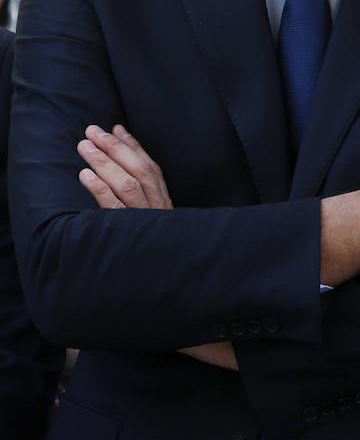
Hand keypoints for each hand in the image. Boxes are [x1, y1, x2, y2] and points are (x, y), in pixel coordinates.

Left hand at [77, 125, 237, 368]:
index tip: (117, 128)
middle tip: (91, 130)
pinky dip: (100, 189)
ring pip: (128, 185)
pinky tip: (85, 175)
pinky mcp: (138, 242)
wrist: (196, 311)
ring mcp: (151, 227)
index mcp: (169, 212)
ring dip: (104, 161)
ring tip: (84, 145)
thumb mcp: (165, 241)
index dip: (134, 147)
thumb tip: (134, 205)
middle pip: (139, 172)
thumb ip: (154, 221)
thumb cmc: (174, 277)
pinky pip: (117, 211)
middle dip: (114, 148)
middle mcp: (162, 215)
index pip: (152, 171)